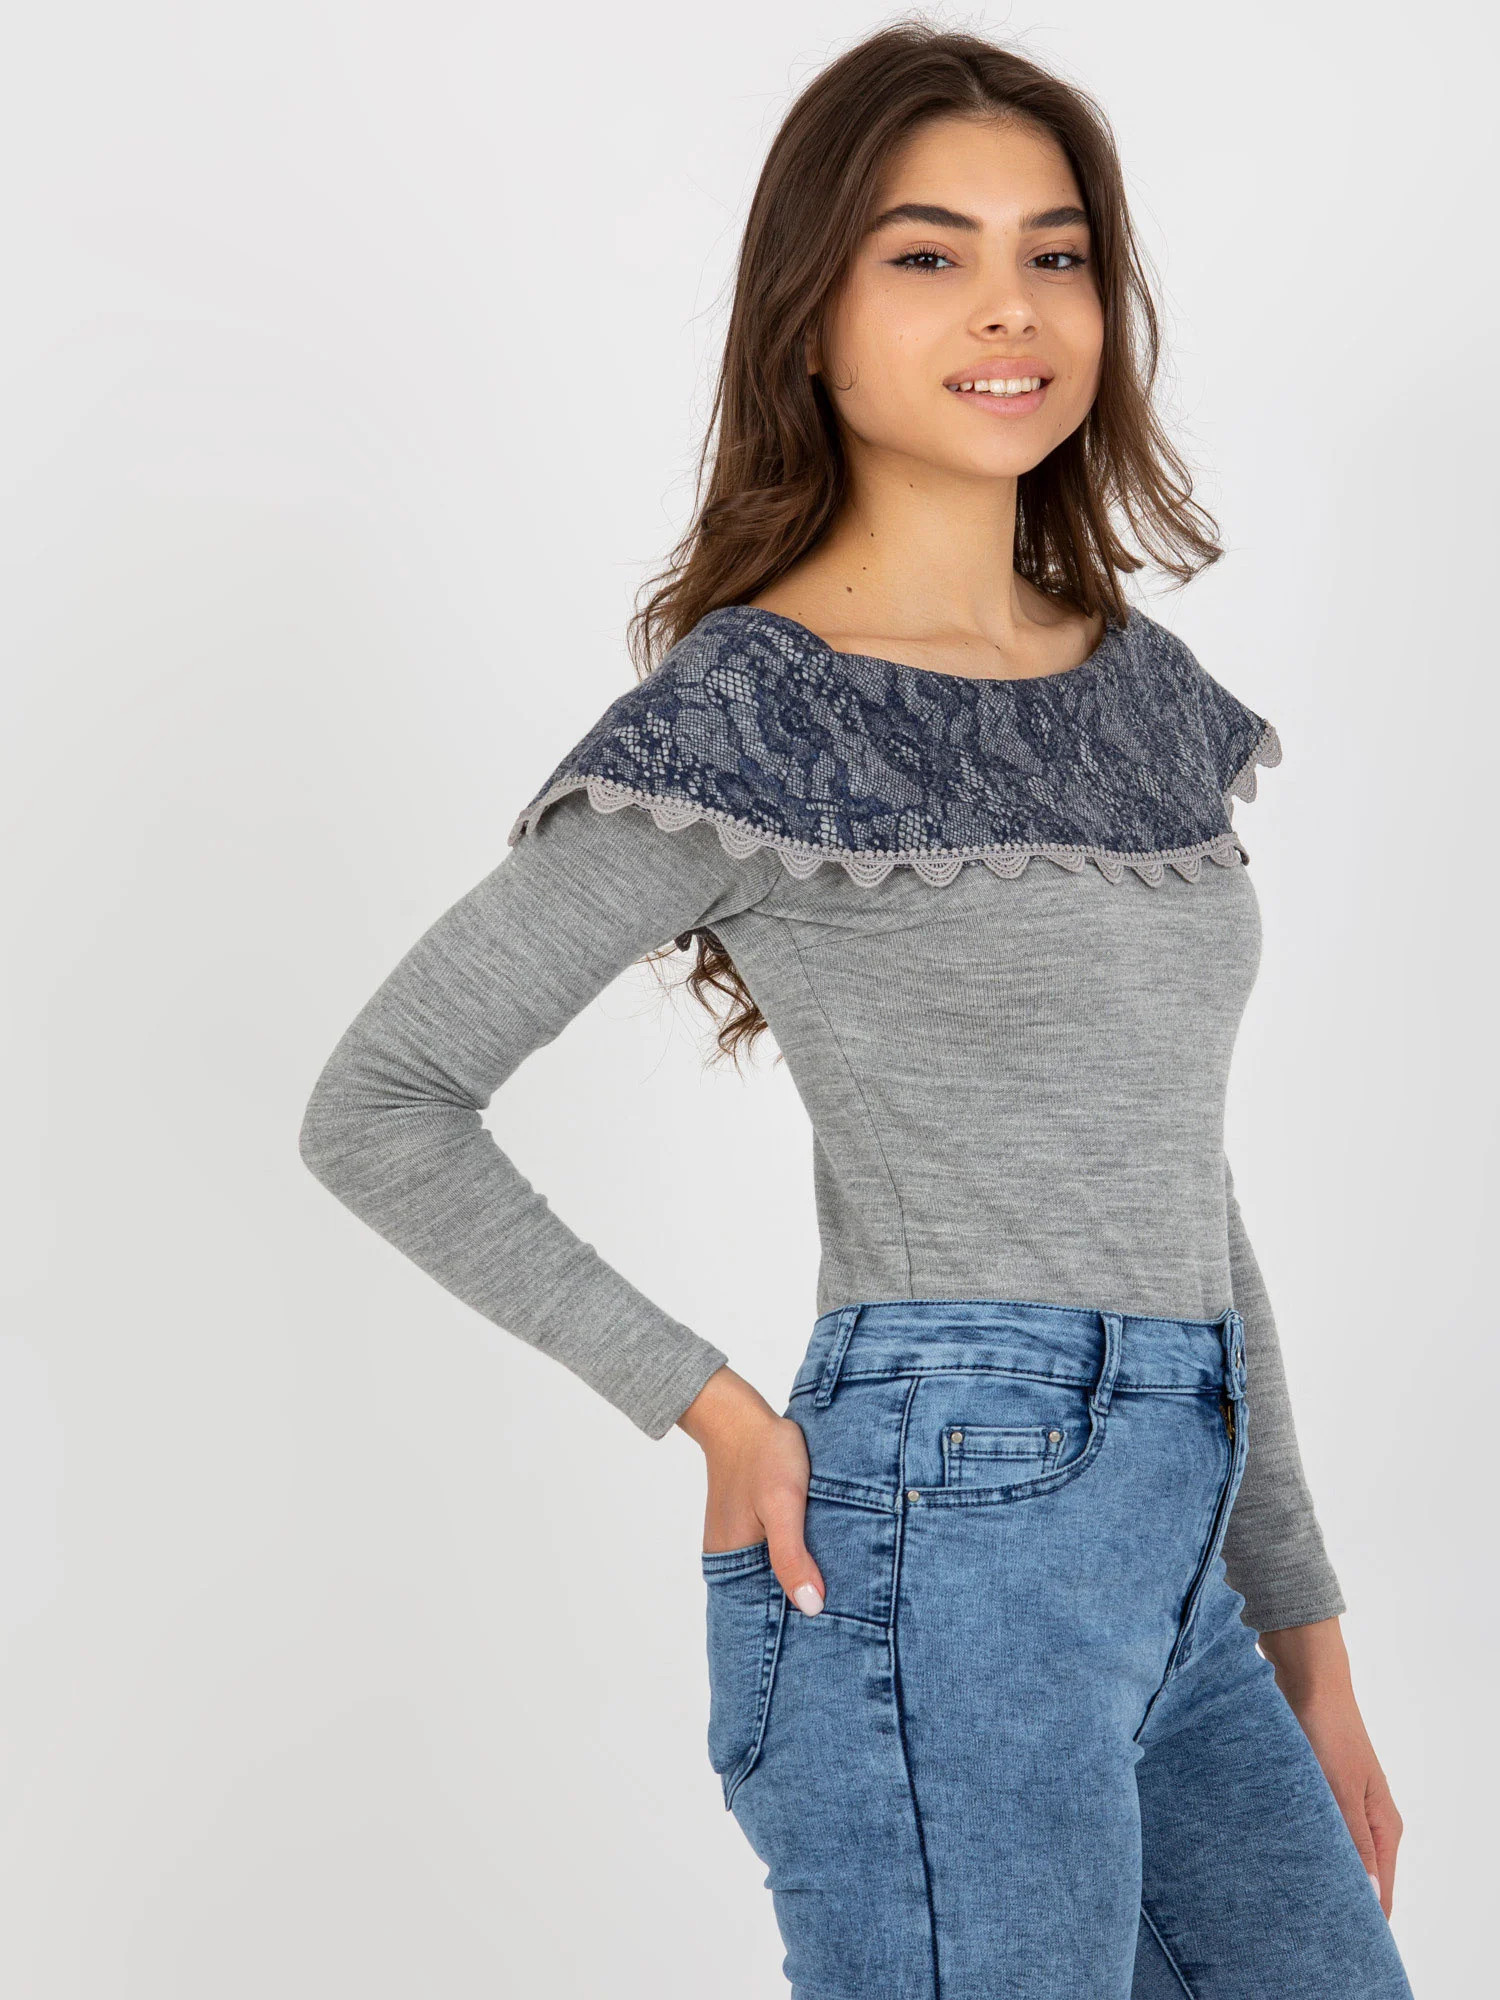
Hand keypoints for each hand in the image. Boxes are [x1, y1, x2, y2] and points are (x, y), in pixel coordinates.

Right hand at [677, 1366, 826, 1616]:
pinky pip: (776, 1550)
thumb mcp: (783, 1505)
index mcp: (732, 1561)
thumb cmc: (763, 1456)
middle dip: (803, 1603)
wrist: (741, 1415)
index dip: (795, 1625)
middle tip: (850, 1617)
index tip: (835, 1634)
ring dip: (802, 1577)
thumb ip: (792, 1556)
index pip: (764, 1613)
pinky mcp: (752, 1522)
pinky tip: (823, 1555)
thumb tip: (811, 1608)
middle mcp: (731, 1557)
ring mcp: (740, 1539)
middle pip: (770, 1594)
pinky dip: (798, 1556)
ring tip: (842, 1591)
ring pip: (775, 1571)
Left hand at [1259, 1617, 1403, 1914]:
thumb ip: (1354, 1840)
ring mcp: (1342, 1805)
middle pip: (1356, 1877)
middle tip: (1297, 1924)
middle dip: (1332, 1899)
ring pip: (1331, 1852)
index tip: (1333, 1942)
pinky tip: (1272, 1855)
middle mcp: (1367, 1820)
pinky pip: (1311, 1828)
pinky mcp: (1316, 1789)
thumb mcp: (1341, 1788)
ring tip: (1280, 1895)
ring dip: (1311, 1868)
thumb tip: (1370, 1896)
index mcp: (1383, 1826)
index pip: (1381, 1892)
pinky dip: (1298, 1842)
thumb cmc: (1327, 1728)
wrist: (1306, 1676)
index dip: (1362, 1919)